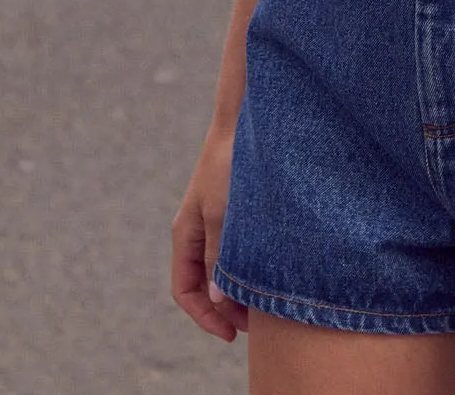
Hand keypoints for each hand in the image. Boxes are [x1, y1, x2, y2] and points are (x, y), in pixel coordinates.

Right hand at [171, 124, 247, 341]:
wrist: (245, 120)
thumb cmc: (230, 163)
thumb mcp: (222, 213)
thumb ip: (219, 255)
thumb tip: (217, 300)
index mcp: (186, 234)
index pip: (185, 291)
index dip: (205, 318)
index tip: (232, 334)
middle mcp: (197, 231)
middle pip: (204, 285)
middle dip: (225, 309)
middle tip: (255, 326)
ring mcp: (215, 221)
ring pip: (221, 269)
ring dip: (238, 291)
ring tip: (265, 306)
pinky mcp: (235, 210)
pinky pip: (235, 250)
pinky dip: (247, 268)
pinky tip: (268, 273)